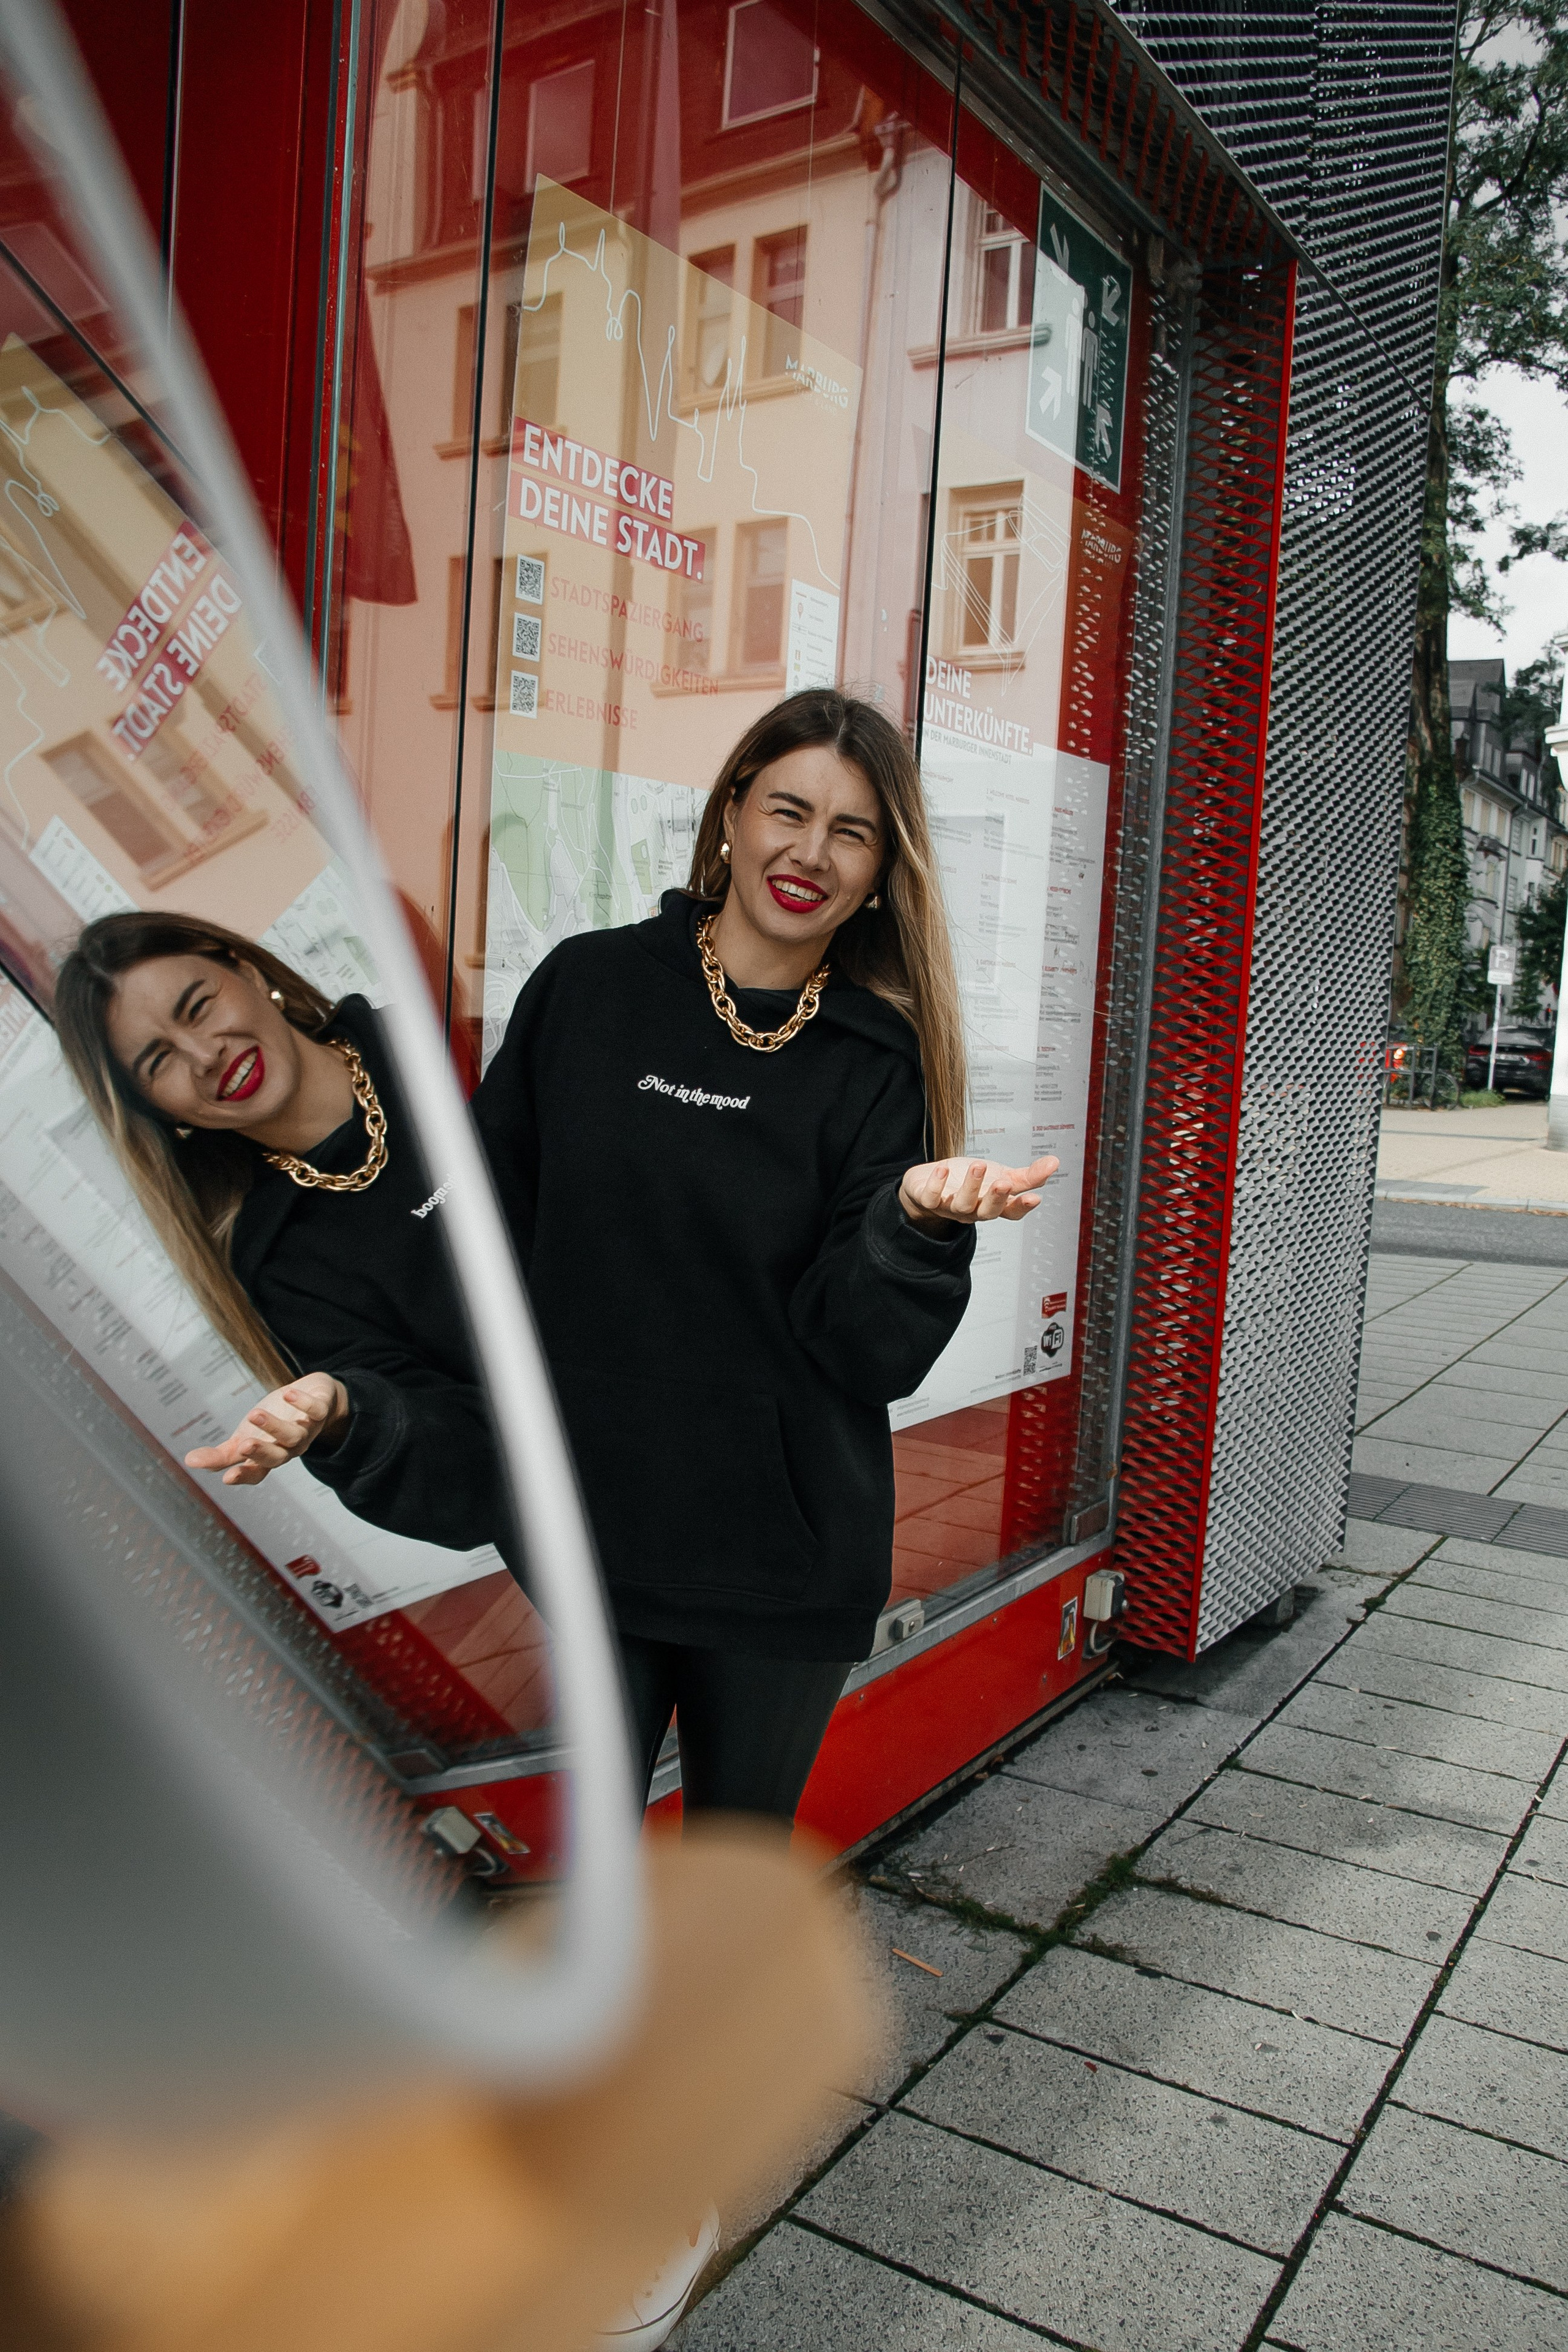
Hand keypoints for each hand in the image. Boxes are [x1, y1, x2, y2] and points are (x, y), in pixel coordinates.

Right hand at [185, 1372, 349, 1486]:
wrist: (316, 1399)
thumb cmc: (274, 1424)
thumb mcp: (246, 1437)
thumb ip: (222, 1455)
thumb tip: (189, 1461)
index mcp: (269, 1456)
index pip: (257, 1473)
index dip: (244, 1476)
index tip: (227, 1478)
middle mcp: (289, 1448)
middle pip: (278, 1457)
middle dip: (261, 1452)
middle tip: (243, 1444)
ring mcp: (307, 1430)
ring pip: (294, 1435)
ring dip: (275, 1426)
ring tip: (254, 1414)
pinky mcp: (320, 1409)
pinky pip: (316, 1410)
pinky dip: (304, 1404)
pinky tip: (288, 1394)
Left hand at [899, 1155, 1058, 1231]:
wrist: (929, 1183)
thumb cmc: (971, 1182)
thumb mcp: (1002, 1176)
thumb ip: (1028, 1176)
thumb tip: (1055, 1162)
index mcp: (993, 1205)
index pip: (1011, 1213)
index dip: (1022, 1207)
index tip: (1035, 1198)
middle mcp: (973, 1210)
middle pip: (987, 1212)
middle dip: (996, 1198)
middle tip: (1004, 1183)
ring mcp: (950, 1207)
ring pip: (961, 1204)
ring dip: (971, 1186)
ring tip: (979, 1165)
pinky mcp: (928, 1199)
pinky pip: (931, 1197)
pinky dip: (936, 1185)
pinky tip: (943, 1168)